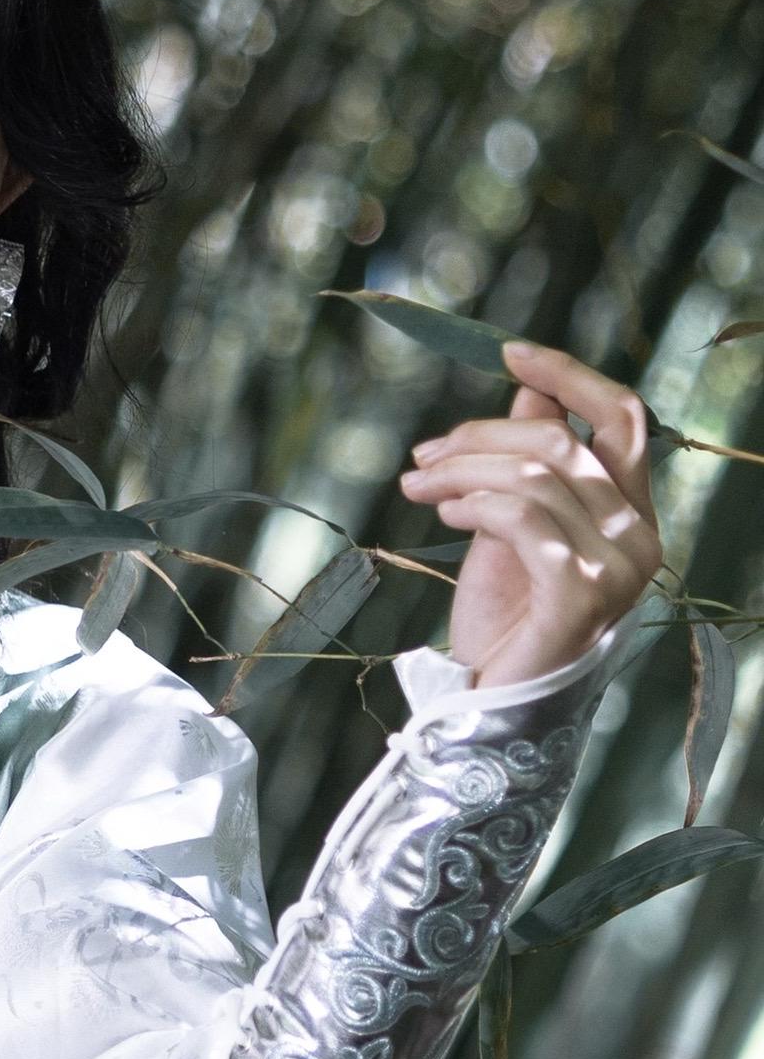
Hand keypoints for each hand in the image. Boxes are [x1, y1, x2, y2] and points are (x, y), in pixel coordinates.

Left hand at [396, 339, 662, 687]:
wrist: (494, 706)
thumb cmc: (505, 623)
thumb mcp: (511, 530)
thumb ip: (528, 466)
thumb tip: (527, 397)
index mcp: (633, 514)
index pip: (622, 419)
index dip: (569, 376)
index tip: (510, 352)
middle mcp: (640, 537)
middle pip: (564, 443)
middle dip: (482, 436)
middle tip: (423, 455)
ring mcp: (617, 568)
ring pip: (537, 476)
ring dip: (463, 471)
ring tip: (417, 487)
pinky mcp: (580, 595)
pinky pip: (523, 518)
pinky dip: (474, 505)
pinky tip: (443, 515)